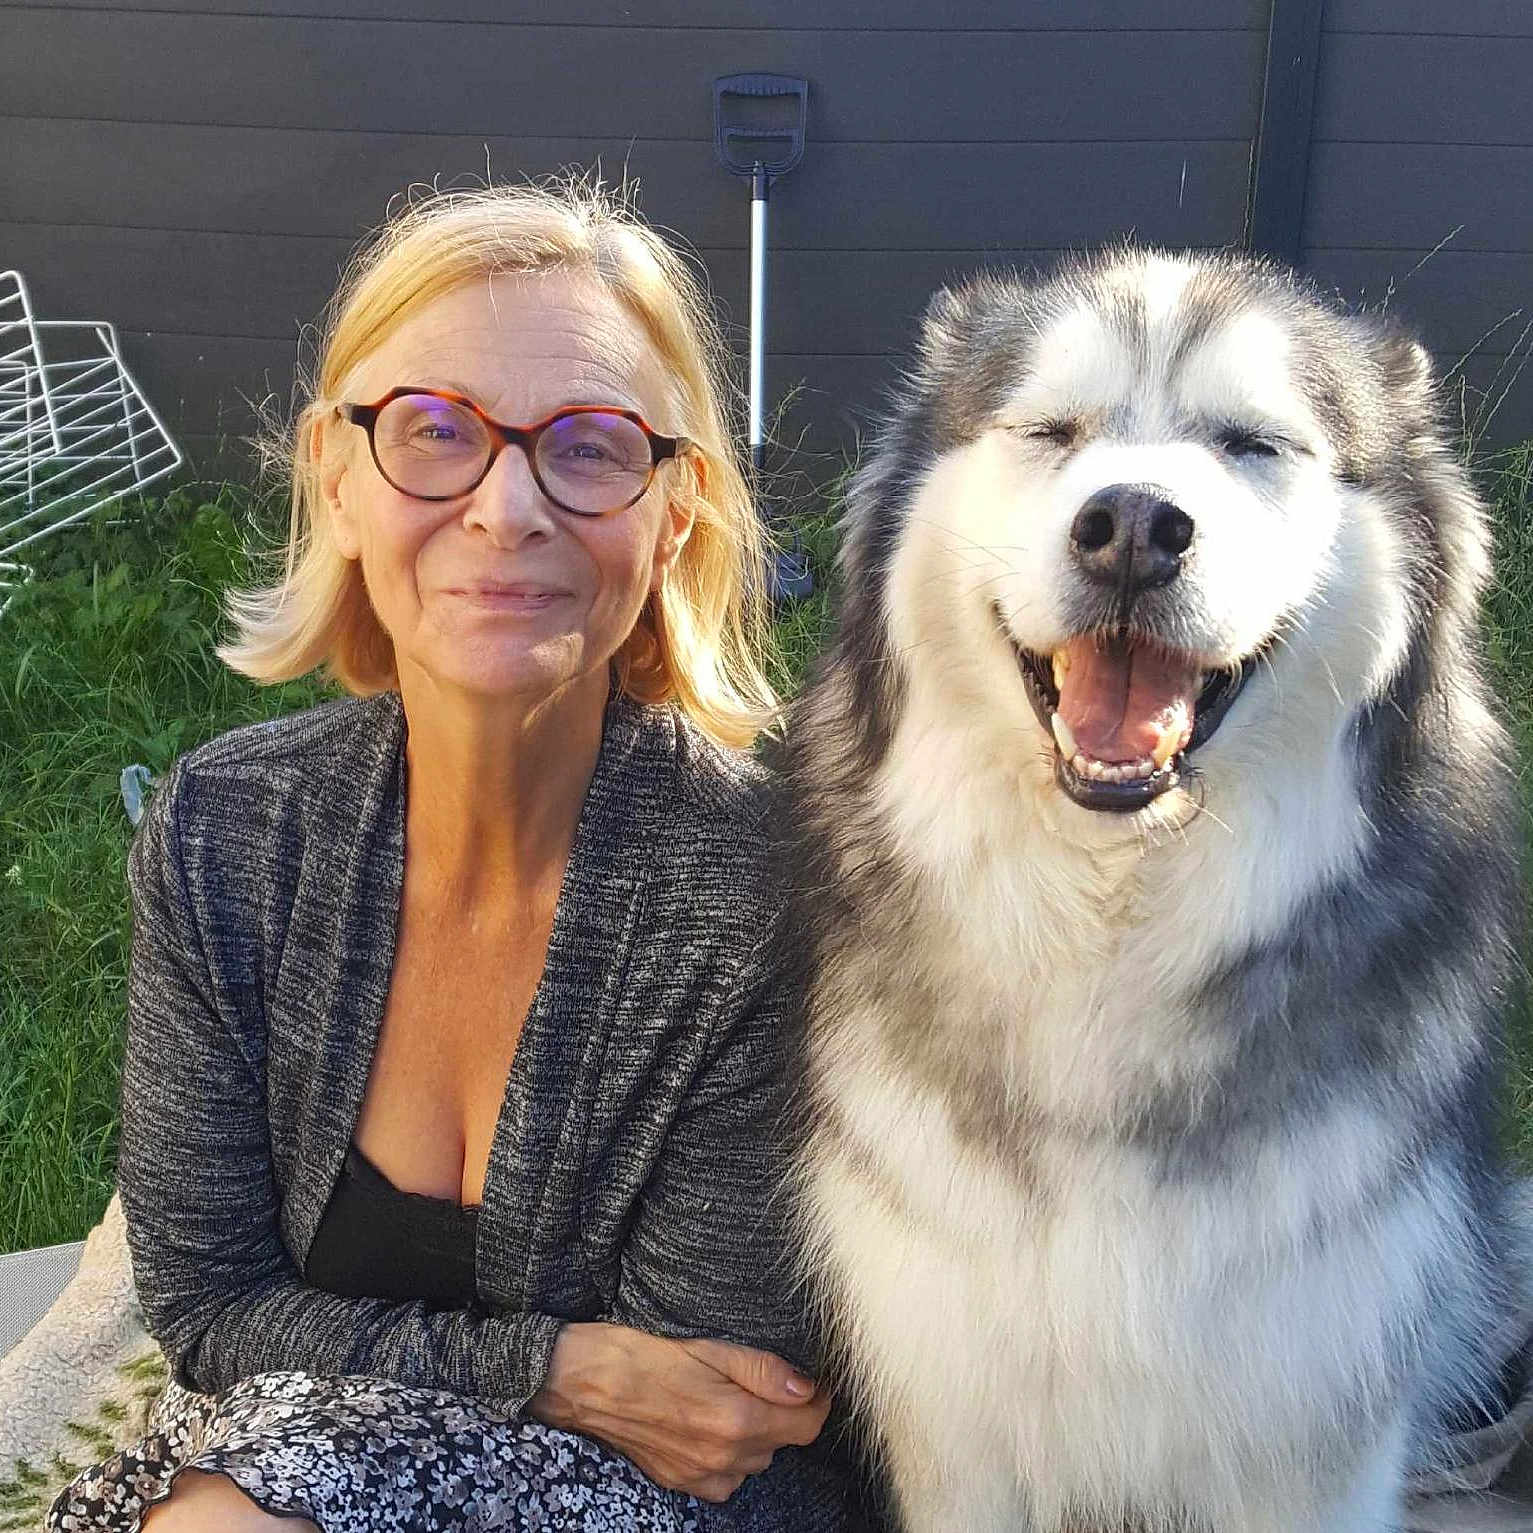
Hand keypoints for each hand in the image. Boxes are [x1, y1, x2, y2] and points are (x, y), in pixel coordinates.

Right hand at [528, 1322, 832, 1501]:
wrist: (586, 1383)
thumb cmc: (646, 1355)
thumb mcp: (710, 1347)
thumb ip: (763, 1371)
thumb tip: (807, 1387)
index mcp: (735, 1420)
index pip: (806, 1426)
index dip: (819, 1402)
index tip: (816, 1383)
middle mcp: (723, 1458)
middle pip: (781, 1443)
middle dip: (782, 1413)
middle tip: (760, 1380)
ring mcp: (700, 1476)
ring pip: (754, 1461)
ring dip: (755, 1434)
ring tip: (727, 1398)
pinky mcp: (680, 1483)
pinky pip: (725, 1477)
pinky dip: (728, 1455)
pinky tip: (708, 1424)